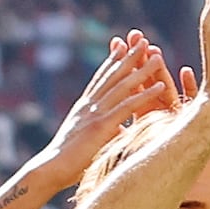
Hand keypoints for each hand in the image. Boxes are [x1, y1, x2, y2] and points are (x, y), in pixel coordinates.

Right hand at [37, 30, 172, 184]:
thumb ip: (104, 132)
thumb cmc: (67, 161)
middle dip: (128, 56)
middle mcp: (90, 105)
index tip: (122, 44)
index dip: (112, 61)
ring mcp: (96, 114)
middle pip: (112, 75)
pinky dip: (144, 94)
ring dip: (141, 69)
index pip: (101, 78)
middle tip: (142, 38)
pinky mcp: (102, 126)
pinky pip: (127, 106)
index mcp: (85, 107)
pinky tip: (159, 85)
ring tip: (157, 55)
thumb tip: (119, 131)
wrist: (50, 170)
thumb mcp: (88, 141)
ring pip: (122, 86)